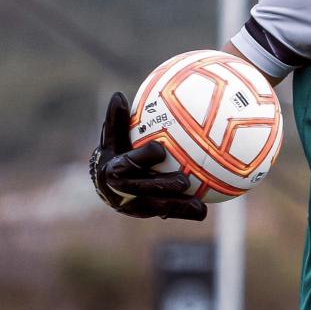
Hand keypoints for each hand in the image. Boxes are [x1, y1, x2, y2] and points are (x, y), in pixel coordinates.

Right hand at [89, 91, 207, 220]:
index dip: (143, 158)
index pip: (127, 165)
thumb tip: (118, 96)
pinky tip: (203, 211)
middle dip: (162, 186)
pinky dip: (185, 213)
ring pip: (157, 207)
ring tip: (199, 206)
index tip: (160, 149)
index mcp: (113, 169)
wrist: (107, 184)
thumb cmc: (115, 152)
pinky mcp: (147, 214)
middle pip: (143, 190)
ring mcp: (134, 205)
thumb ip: (116, 120)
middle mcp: (122, 191)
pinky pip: (167, 214)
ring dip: (178, 207)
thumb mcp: (112, 137)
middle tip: (183, 180)